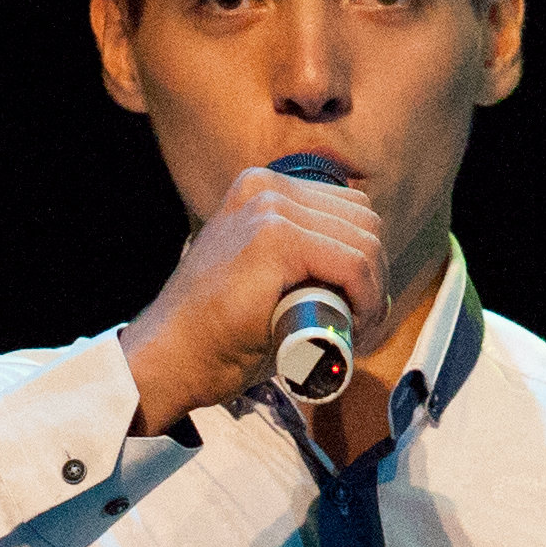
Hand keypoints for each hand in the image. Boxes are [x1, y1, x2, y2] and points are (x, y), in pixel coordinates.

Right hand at [122, 159, 390, 426]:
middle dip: (376, 275)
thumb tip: (367, 271)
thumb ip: (302, 259)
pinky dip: (366, 297)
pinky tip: (355, 323)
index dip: (366, 260)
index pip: (347, 209)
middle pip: (363, 221)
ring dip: (374, 291)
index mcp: (261, 189)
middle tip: (363, 322)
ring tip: (358, 329)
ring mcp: (268, 209)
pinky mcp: (275, 240)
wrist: (170, 357)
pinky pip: (352, 264)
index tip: (359, 306)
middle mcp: (265, 188)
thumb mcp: (263, 276)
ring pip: (364, 243)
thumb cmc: (216, 333)